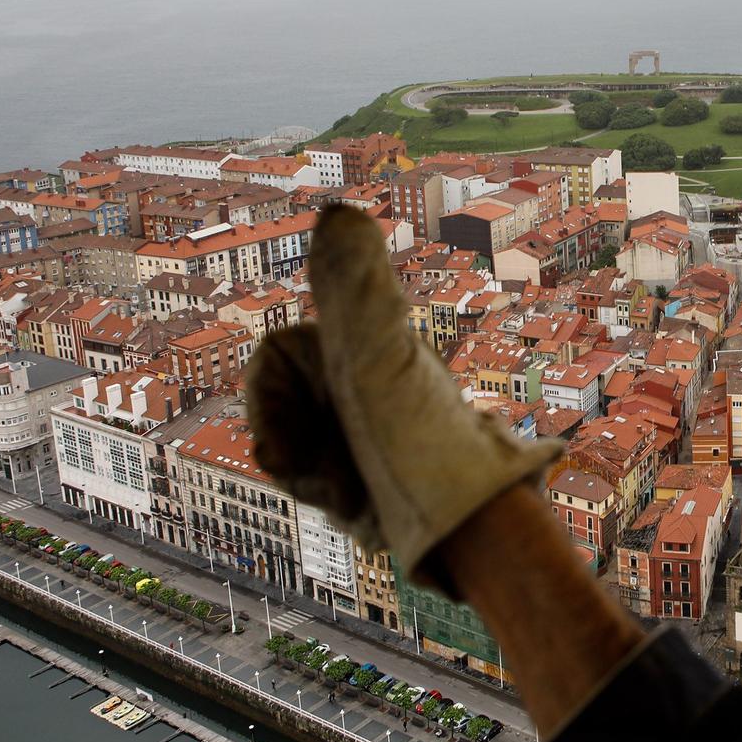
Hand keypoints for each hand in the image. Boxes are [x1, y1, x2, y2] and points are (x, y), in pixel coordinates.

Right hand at [245, 206, 559, 591]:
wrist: (474, 531)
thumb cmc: (426, 447)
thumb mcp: (379, 361)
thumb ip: (355, 288)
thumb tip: (336, 210)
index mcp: (364, 346)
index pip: (274, 358)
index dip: (267, 400)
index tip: (284, 440)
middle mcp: (365, 382)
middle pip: (283, 403)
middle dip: (290, 445)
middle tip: (328, 479)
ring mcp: (365, 428)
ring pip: (296, 443)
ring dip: (309, 474)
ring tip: (352, 496)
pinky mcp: (371, 474)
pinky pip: (320, 478)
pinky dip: (328, 496)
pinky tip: (362, 510)